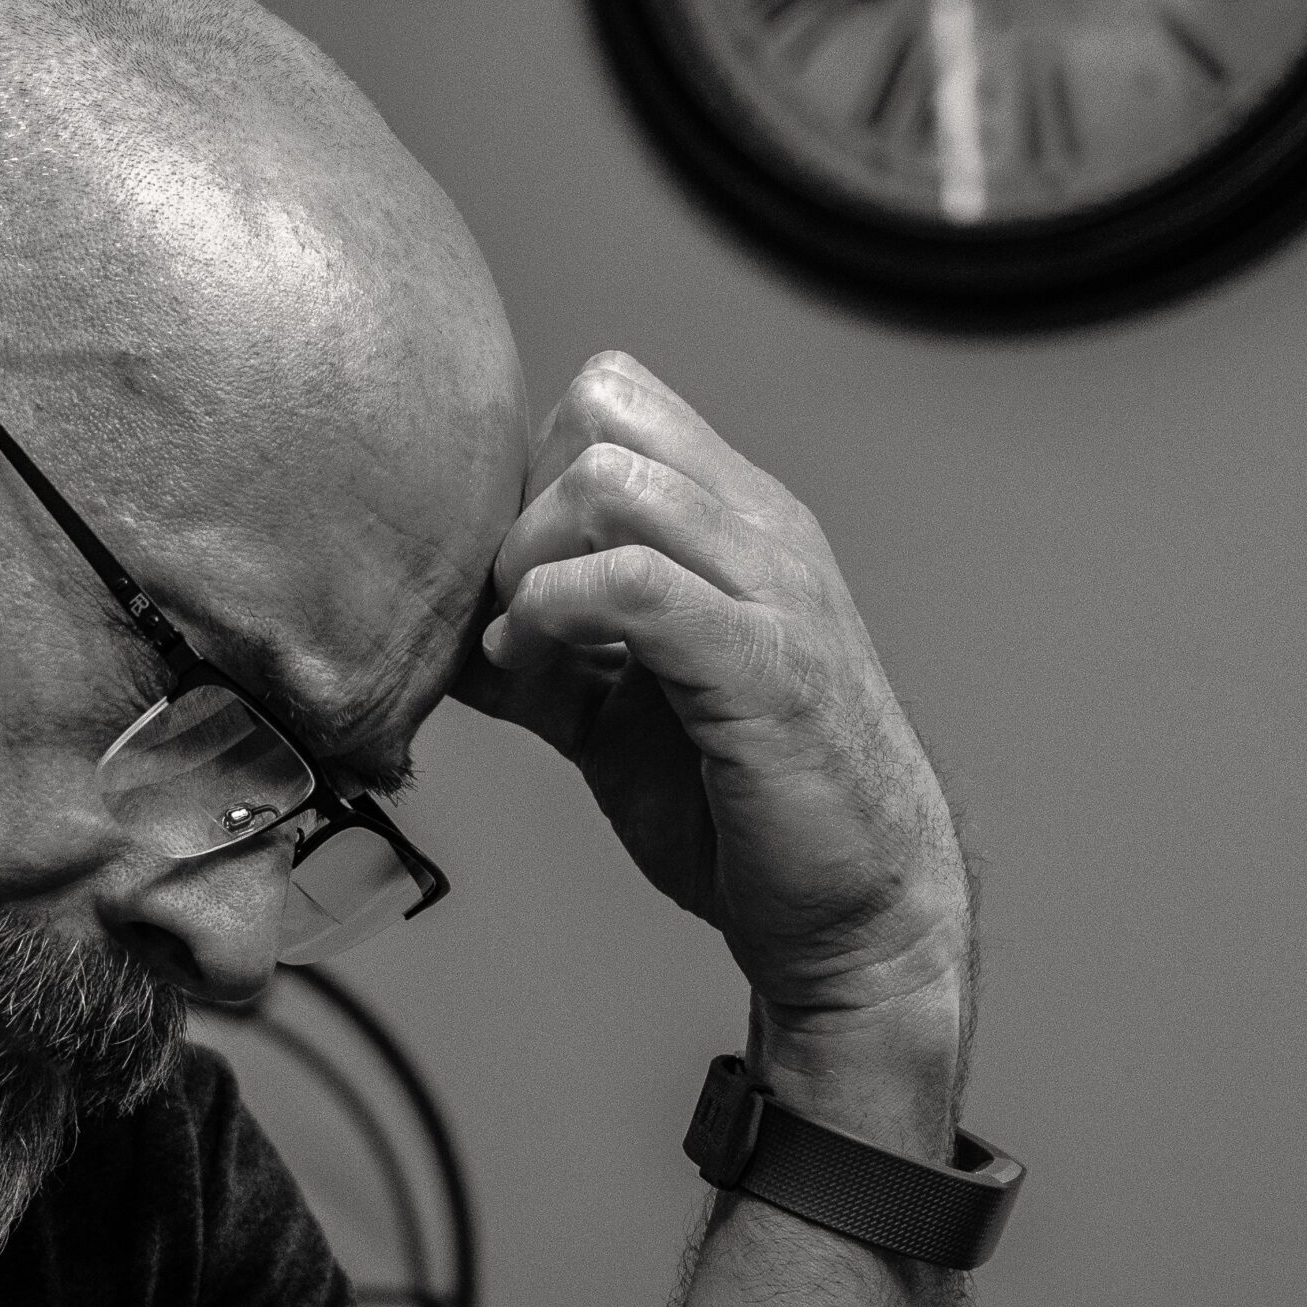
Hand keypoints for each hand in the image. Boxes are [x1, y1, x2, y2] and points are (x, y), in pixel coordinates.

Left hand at [457, 353, 972, 1138]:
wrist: (859, 909)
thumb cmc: (747, 809)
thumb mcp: (623, 711)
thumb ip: (549, 655)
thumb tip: (446, 635)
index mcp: (737, 521)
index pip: (612, 397)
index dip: (531, 474)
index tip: (513, 582)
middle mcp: (762, 530)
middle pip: (601, 408)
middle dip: (521, 504)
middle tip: (511, 611)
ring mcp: (772, 588)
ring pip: (608, 480)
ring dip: (530, 560)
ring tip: (524, 646)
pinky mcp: (764, 664)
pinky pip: (631, 584)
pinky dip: (552, 617)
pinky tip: (538, 678)